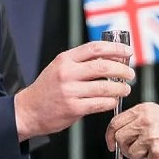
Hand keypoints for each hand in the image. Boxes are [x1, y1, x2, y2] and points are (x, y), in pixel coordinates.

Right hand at [14, 40, 134, 140]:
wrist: (28, 110)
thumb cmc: (47, 89)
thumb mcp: (60, 68)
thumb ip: (81, 63)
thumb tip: (110, 59)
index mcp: (65, 59)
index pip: (95, 48)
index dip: (115, 48)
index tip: (127, 51)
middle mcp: (67, 73)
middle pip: (103, 66)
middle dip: (122, 70)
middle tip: (130, 74)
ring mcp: (70, 91)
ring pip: (104, 86)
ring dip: (120, 88)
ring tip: (125, 89)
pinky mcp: (73, 108)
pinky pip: (99, 103)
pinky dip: (110, 101)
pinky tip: (113, 100)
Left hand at [107, 102, 158, 158]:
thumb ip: (142, 119)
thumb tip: (124, 131)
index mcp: (145, 110)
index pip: (116, 122)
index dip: (110, 135)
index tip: (111, 143)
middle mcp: (145, 121)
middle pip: (119, 139)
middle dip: (125, 149)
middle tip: (136, 152)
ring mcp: (151, 137)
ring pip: (131, 153)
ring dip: (141, 157)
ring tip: (156, 152)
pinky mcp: (158, 153)